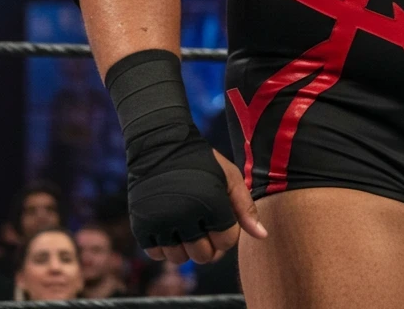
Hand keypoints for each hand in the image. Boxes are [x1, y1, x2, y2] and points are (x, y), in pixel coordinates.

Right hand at [135, 147, 267, 264]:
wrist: (160, 143)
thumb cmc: (202, 161)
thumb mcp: (230, 177)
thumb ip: (246, 208)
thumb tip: (262, 237)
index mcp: (211, 203)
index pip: (226, 242)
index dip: (227, 232)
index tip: (221, 217)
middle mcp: (185, 215)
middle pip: (203, 256)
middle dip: (208, 244)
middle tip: (204, 225)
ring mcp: (160, 221)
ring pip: (179, 258)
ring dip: (185, 248)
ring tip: (187, 227)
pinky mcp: (141, 224)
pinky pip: (155, 254)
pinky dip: (163, 247)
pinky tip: (169, 229)